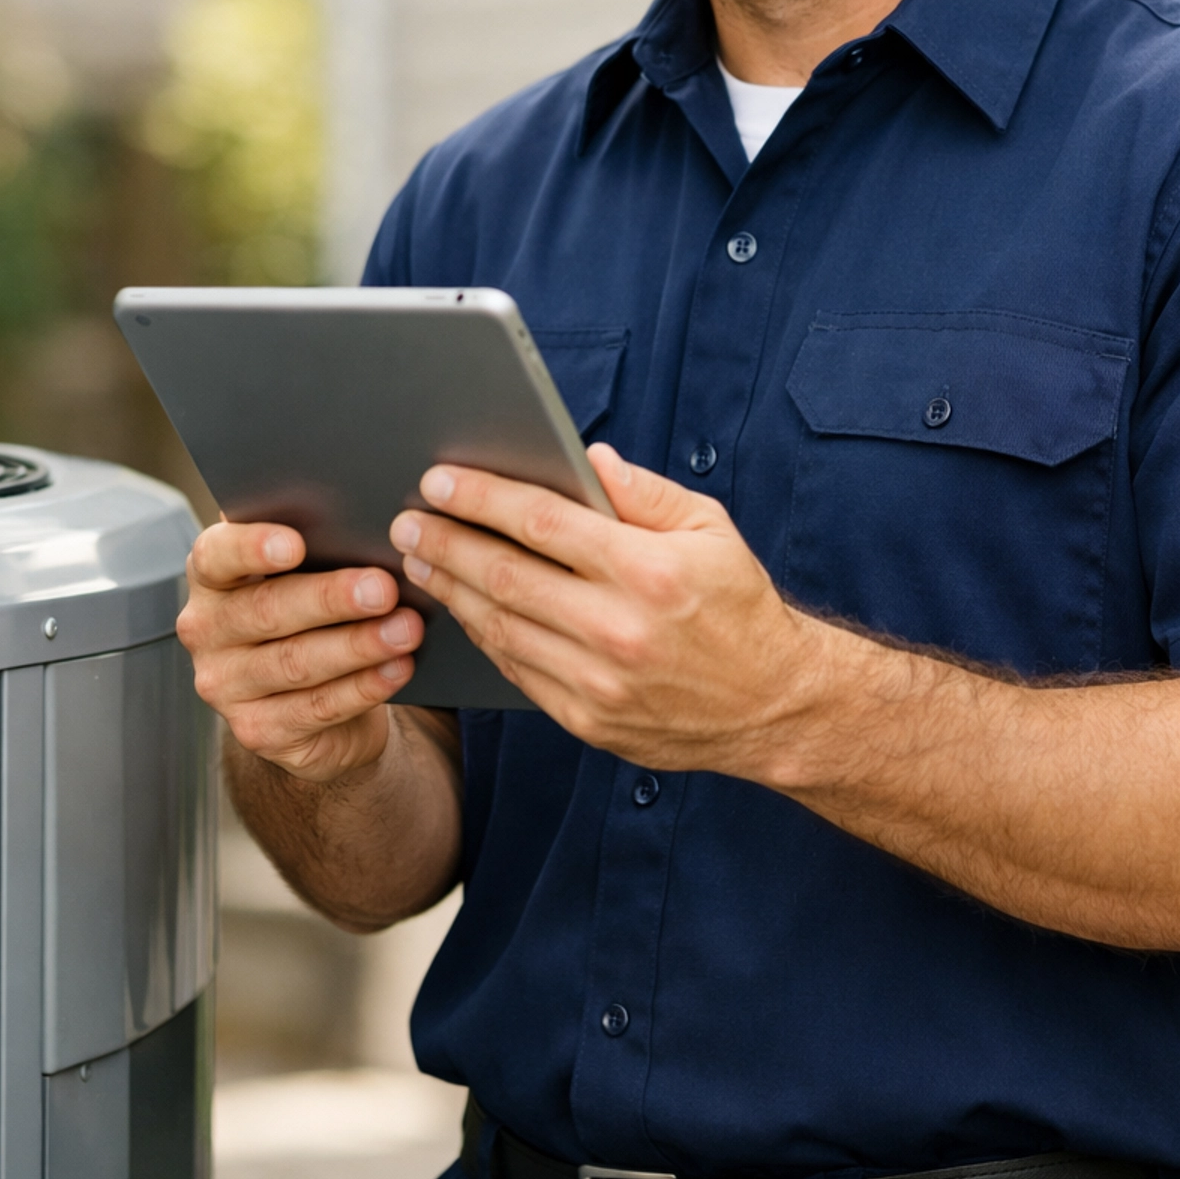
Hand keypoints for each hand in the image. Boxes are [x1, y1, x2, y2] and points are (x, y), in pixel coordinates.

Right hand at [178, 522, 424, 781]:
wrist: (319, 692)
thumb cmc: (314, 611)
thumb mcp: (308, 573)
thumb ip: (319, 548)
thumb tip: (366, 528)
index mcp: (211, 576)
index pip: (216, 555)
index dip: (253, 547)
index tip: (297, 544)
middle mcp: (205, 630)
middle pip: (266, 610)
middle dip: (330, 599)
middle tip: (384, 588)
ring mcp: (225, 685)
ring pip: (295, 662)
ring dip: (357, 645)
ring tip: (407, 629)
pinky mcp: (256, 730)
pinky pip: (315, 707)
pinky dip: (363, 687)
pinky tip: (399, 668)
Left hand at [388, 444, 815, 779]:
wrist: (772, 706)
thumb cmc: (738, 606)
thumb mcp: (709, 528)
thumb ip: (643, 492)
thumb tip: (587, 458)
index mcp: (649, 571)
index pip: (542, 523)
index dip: (482, 497)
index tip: (440, 479)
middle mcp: (620, 628)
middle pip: (505, 576)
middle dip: (446, 542)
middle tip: (407, 521)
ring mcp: (600, 681)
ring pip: (500, 626)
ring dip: (451, 590)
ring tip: (421, 560)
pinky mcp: (587, 720)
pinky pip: (516, 669)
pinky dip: (483, 634)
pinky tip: (464, 608)